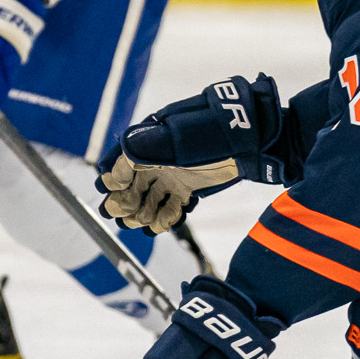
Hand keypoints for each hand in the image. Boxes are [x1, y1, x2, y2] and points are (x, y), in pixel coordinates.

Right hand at [96, 74, 288, 232]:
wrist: (251, 140)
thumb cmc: (213, 133)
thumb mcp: (177, 139)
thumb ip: (146, 151)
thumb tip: (117, 168)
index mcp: (150, 140)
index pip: (120, 160)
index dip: (112, 178)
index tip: (108, 193)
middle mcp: (158, 159)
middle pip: (131, 184)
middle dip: (124, 201)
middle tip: (120, 216)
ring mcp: (173, 175)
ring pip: (149, 200)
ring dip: (143, 213)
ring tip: (143, 223)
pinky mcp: (189, 189)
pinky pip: (171, 207)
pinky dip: (166, 218)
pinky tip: (164, 225)